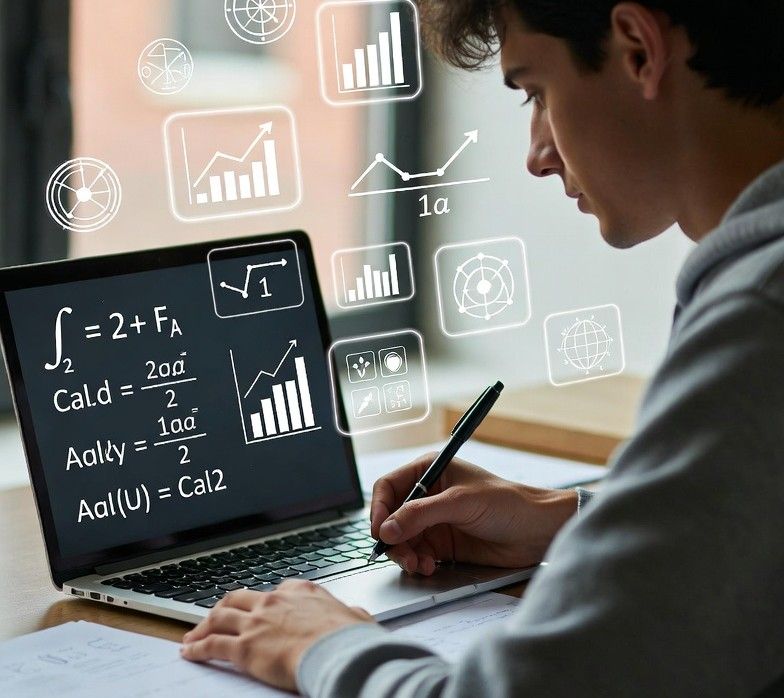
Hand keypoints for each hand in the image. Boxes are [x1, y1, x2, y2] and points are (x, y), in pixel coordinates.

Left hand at [181, 581, 373, 691]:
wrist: (338, 651)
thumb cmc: (350, 638)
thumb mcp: (356, 617)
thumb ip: (351, 614)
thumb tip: (356, 615)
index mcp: (301, 591)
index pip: (274, 591)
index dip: (262, 601)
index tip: (258, 608)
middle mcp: (274, 601)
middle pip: (240, 598)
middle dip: (224, 607)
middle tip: (214, 616)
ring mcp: (257, 622)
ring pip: (220, 617)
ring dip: (203, 625)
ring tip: (193, 634)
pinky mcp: (245, 647)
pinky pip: (214, 645)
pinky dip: (198, 648)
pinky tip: (189, 652)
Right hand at [371, 454, 576, 574]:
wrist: (537, 531)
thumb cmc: (507, 503)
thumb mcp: (461, 503)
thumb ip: (421, 514)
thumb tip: (387, 528)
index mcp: (430, 471)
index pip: (389, 487)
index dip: (379, 508)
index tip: (380, 531)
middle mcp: (428, 495)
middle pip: (391, 517)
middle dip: (393, 537)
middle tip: (402, 555)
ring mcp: (434, 521)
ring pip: (401, 539)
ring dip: (405, 554)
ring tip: (419, 565)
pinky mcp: (442, 545)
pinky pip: (416, 554)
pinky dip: (417, 563)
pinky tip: (429, 567)